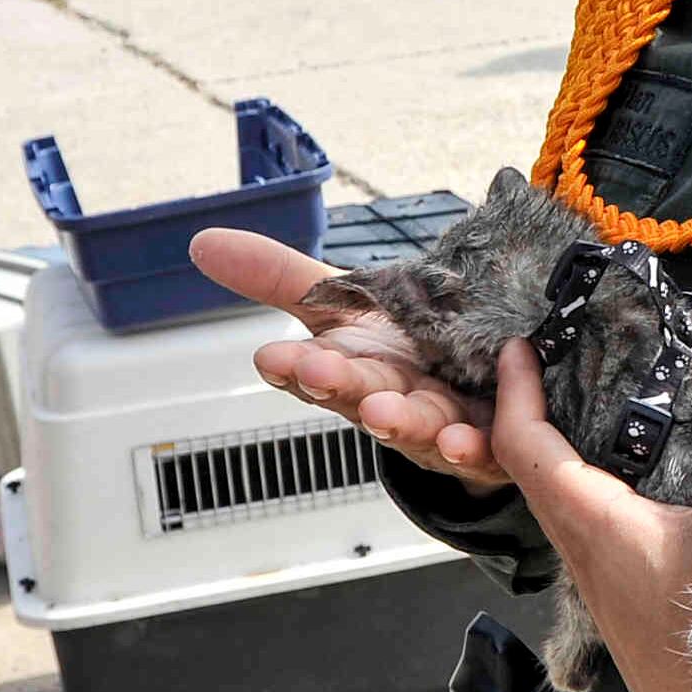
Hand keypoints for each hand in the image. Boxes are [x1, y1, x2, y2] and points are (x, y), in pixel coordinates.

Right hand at [192, 226, 504, 485]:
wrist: (480, 388)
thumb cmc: (402, 349)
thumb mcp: (345, 304)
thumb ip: (281, 277)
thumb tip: (202, 243)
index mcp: (352, 370)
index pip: (312, 371)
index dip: (292, 368)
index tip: (271, 357)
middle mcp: (390, 403)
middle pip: (361, 396)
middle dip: (337, 386)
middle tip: (317, 372)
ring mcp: (438, 426)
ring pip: (417, 427)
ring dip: (400, 423)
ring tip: (383, 415)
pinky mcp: (488, 442)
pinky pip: (481, 448)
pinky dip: (468, 447)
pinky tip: (460, 441)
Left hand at [493, 340, 691, 691]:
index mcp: (590, 525)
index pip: (525, 443)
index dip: (516, 390)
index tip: (518, 348)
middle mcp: (584, 552)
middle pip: (533, 470)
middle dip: (534, 413)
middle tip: (552, 368)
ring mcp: (604, 581)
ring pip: (564, 504)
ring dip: (566, 455)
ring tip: (595, 415)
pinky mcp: (629, 602)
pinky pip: (598, 531)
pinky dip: (604, 491)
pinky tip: (646, 490)